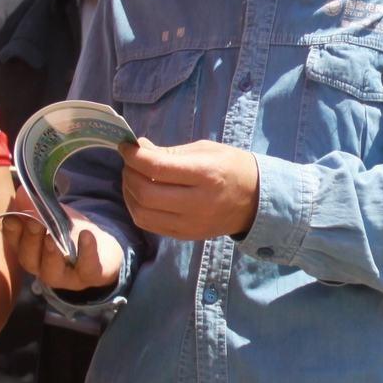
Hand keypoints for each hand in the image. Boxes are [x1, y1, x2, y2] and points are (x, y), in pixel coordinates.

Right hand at [3, 196, 123, 292]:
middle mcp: (42, 267)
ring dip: (50, 253)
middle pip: (28, 258)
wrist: (103, 251)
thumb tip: (22, 191)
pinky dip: (87, 251)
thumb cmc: (71, 233)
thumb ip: (39, 205)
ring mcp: (65, 276)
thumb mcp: (56, 215)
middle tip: (34, 222)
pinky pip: (86, 268)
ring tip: (52, 237)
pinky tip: (86, 234)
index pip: (15, 243)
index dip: (12, 231)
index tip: (13, 218)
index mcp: (30, 250)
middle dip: (30, 239)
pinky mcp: (88, 276)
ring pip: (51, 272)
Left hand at [119, 139, 259, 239]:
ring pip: (142, 213)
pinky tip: (140, 196)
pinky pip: (150, 225)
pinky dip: (138, 209)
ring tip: (133, 178)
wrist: (256, 201)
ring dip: (129, 193)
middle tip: (130, 162)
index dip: (134, 156)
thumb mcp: (205, 150)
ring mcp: (191, 224)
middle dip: (129, 174)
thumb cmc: (231, 167)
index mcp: (206, 174)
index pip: (157, 167)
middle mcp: (197, 203)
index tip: (126, 146)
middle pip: (146, 193)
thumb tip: (138, 148)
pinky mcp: (185, 235)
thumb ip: (169, 152)